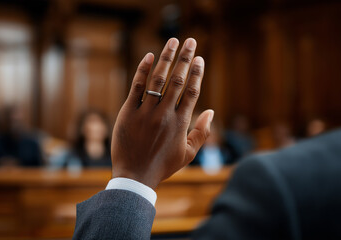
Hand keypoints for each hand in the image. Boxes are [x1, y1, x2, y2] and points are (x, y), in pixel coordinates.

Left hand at [111, 38, 213, 188]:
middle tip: (190, 40)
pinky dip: (143, 70)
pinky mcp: (128, 112)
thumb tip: (212, 111)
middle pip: (178, 80)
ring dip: (167, 58)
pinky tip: (150, 56)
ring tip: (173, 41)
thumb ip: (202, 132)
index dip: (196, 73)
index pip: (192, 91)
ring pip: (158, 79)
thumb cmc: (163, 165)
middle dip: (185, 58)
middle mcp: (165, 114)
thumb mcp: (188, 153)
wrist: (135, 175)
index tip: (199, 58)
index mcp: (180, 123)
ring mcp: (146, 112)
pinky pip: (136, 87)